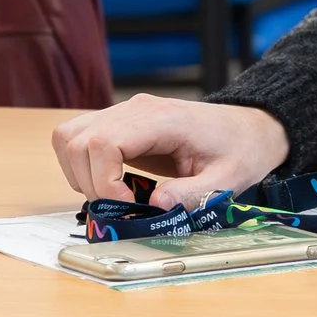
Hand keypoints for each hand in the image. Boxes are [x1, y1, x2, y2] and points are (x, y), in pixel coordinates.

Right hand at [50, 94, 290, 207]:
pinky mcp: (119, 122)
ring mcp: (124, 112)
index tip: (126, 206)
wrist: (247, 128)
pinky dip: (81, 165)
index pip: (104, 142)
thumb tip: (153, 206)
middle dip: (89, 183)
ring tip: (112, 196)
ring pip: (69, 136)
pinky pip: (78, 137)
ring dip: (79, 173)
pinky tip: (109, 183)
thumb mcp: (227, 180)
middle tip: (119, 207)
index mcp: (162, 119)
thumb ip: (192, 194)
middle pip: (78, 140)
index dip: (104, 181)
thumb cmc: (239, 151)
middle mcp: (135, 109)